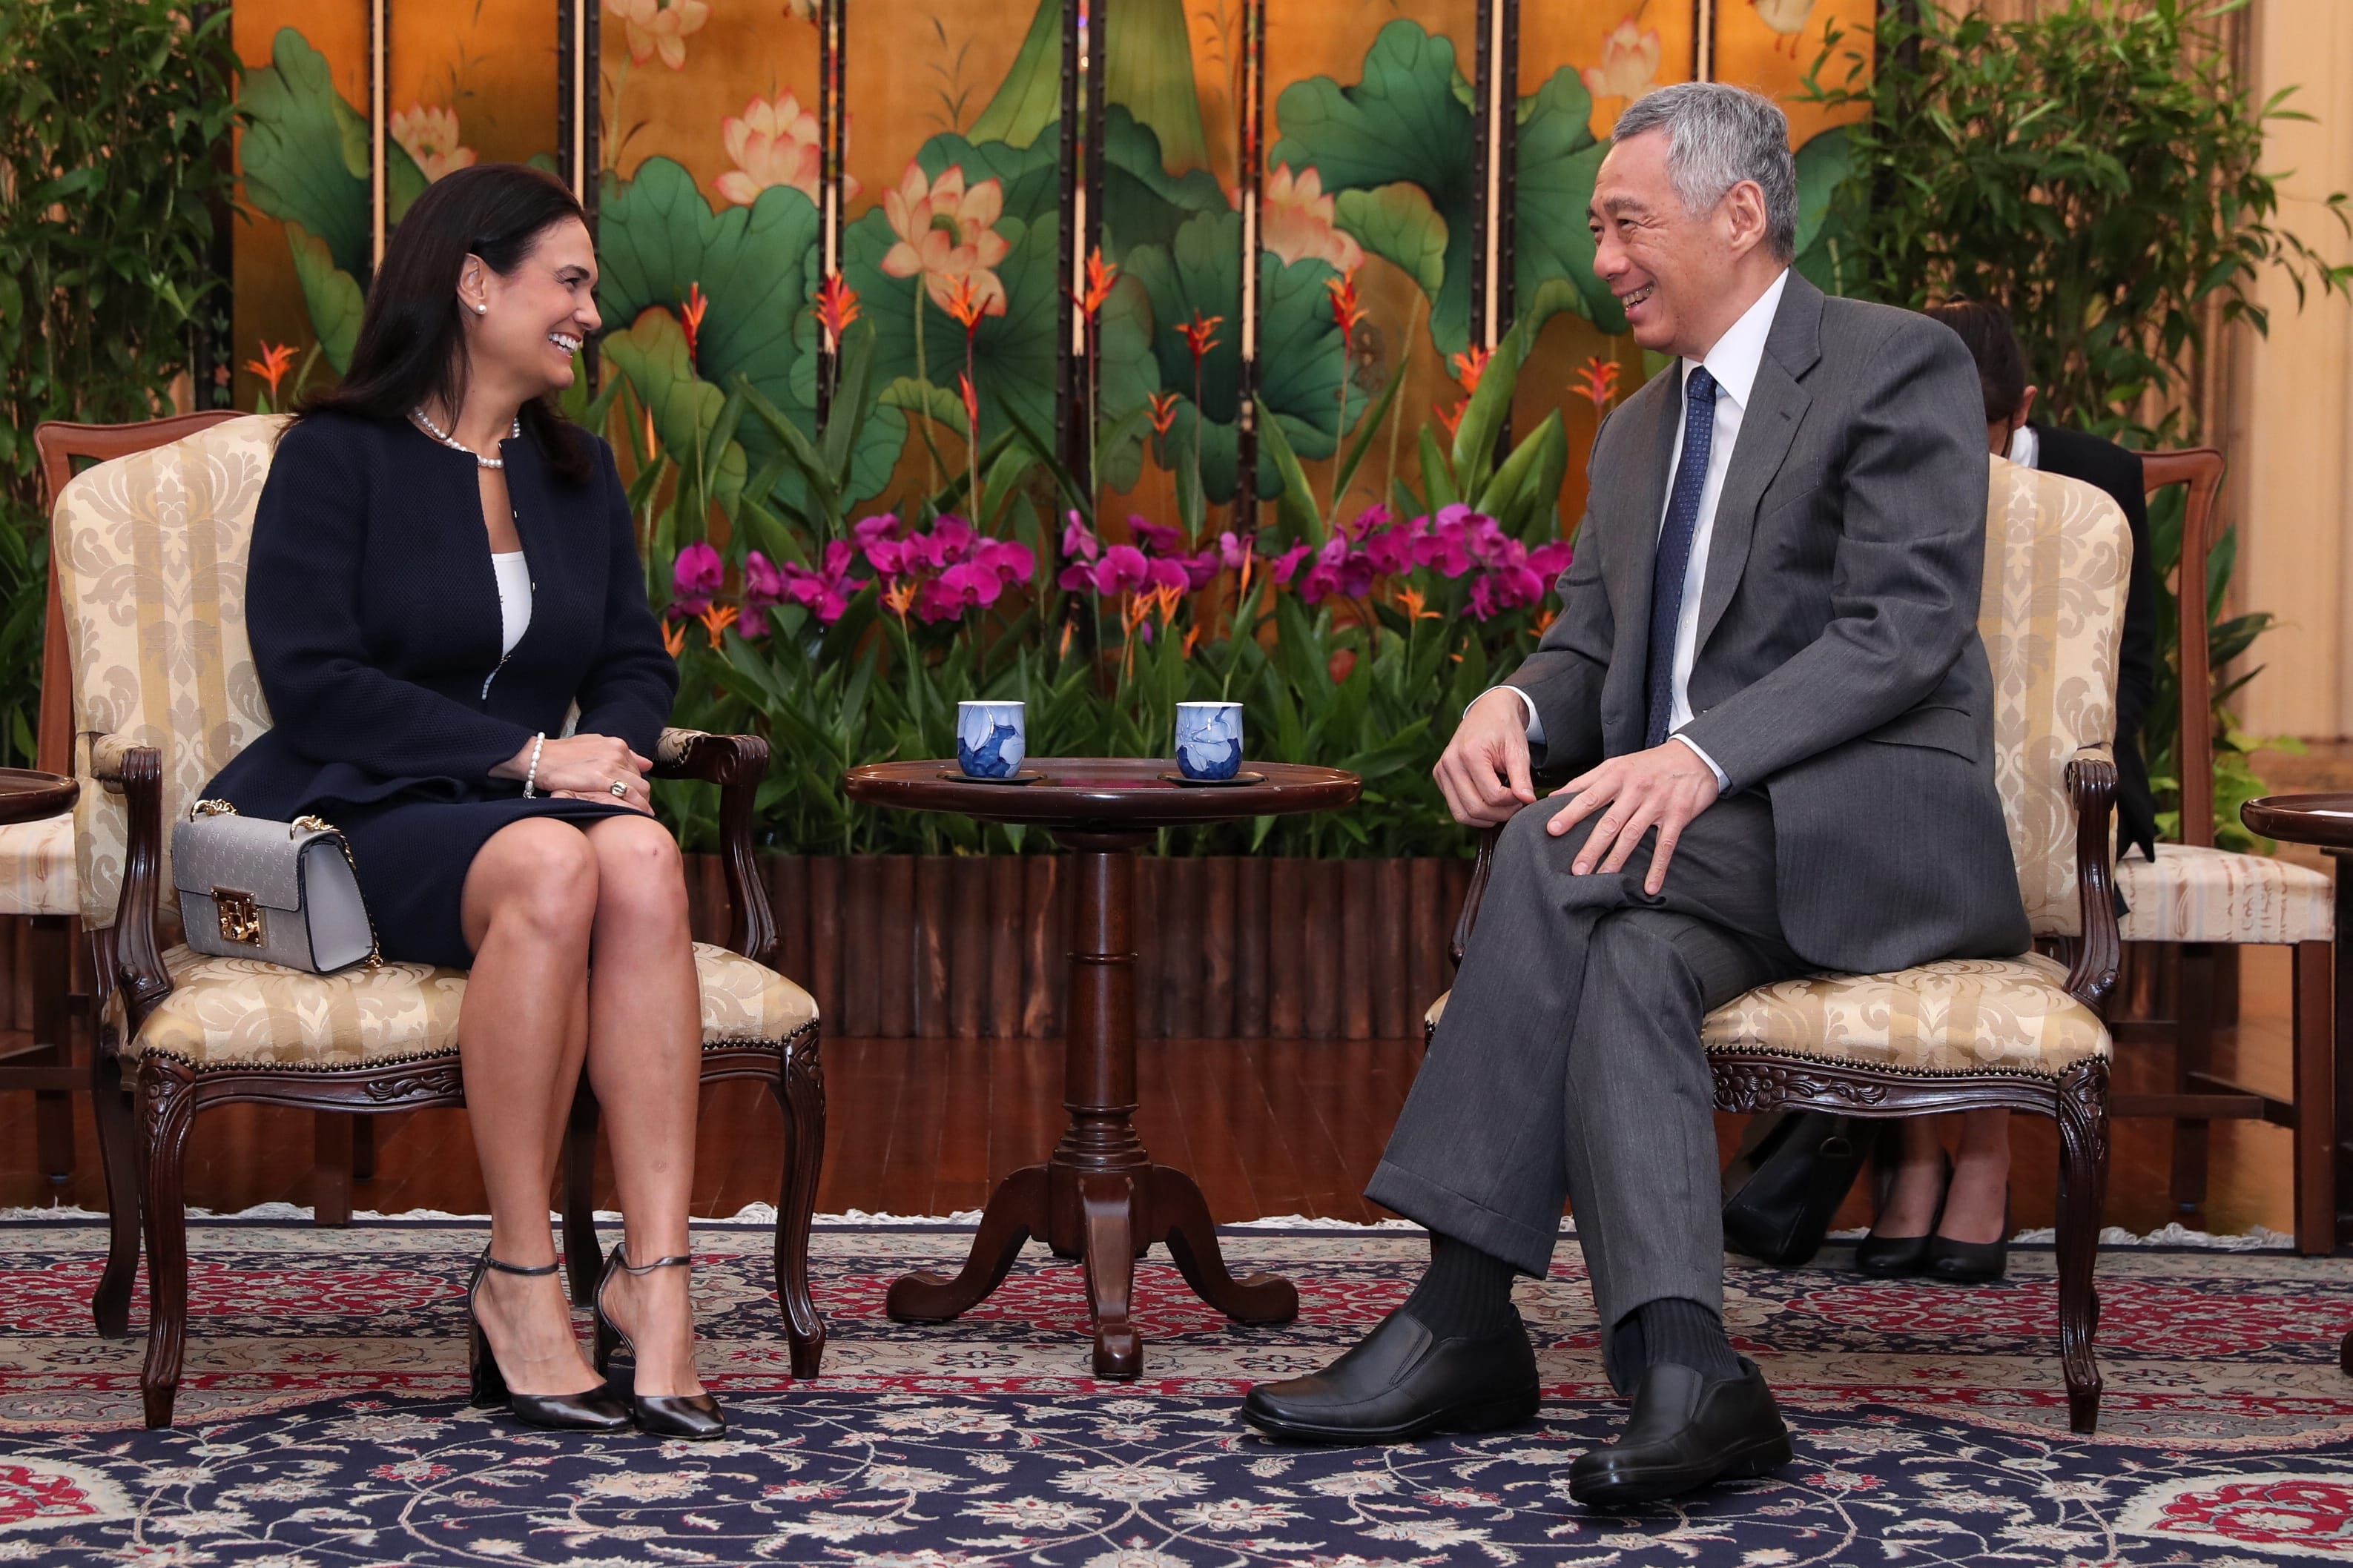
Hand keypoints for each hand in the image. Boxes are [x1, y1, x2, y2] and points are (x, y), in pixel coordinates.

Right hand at [499, 732, 653, 814]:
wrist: (540, 757)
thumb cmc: (564, 753)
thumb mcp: (595, 745)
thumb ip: (623, 754)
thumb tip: (648, 763)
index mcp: (617, 745)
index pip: (639, 770)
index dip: (638, 787)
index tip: (636, 799)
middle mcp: (617, 754)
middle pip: (642, 782)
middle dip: (643, 799)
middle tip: (639, 812)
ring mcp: (609, 766)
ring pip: (638, 790)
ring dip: (641, 806)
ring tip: (639, 818)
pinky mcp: (599, 779)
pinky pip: (626, 796)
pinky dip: (634, 807)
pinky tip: (635, 817)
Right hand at [1434, 688, 1538, 826]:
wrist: (1488, 712)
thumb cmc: (1504, 729)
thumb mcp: (1518, 750)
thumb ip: (1522, 778)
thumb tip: (1528, 801)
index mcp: (1469, 753)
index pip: (1492, 795)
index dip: (1512, 802)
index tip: (1523, 795)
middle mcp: (1450, 763)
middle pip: (1475, 808)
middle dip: (1500, 813)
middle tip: (1516, 804)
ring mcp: (1441, 771)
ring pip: (1462, 814)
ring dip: (1486, 818)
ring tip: (1503, 806)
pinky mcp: (1440, 777)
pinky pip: (1456, 808)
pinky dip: (1474, 812)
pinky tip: (1489, 802)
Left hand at [1545, 740, 1720, 893]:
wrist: (1695, 756)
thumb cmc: (1649, 764)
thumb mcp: (1617, 764)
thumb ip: (1586, 781)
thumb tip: (1555, 796)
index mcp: (1617, 776)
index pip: (1589, 797)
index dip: (1570, 814)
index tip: (1552, 830)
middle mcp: (1635, 790)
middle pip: (1610, 822)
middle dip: (1592, 847)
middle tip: (1577, 869)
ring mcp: (1657, 804)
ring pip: (1633, 835)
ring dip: (1617, 859)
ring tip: (1602, 878)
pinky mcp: (1677, 816)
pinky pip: (1666, 845)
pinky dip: (1658, 867)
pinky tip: (1650, 887)